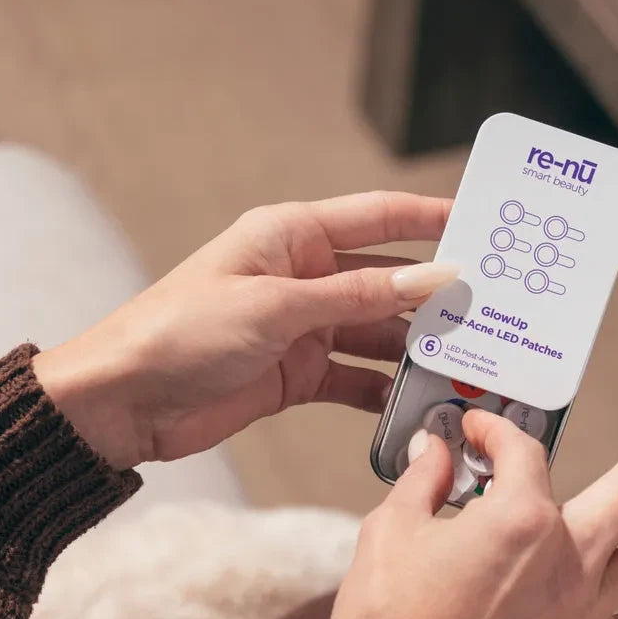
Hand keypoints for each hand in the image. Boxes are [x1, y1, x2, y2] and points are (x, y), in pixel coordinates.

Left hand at [32, 192, 457, 468]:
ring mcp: (302, 328)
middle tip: (492, 307)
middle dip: (435, 293)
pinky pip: (354, 378)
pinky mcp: (296, 374)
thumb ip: (355, 295)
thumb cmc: (180, 332)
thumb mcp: (274, 307)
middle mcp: (302, 277)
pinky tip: (415, 400)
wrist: (124, 401)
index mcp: (291, 237)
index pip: (378, 217)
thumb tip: (433, 279)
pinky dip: (382, 390)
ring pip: (376, 331)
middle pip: (386, 279)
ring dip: (414, 347)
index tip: (485, 224)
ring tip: (466, 360)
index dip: (432, 219)